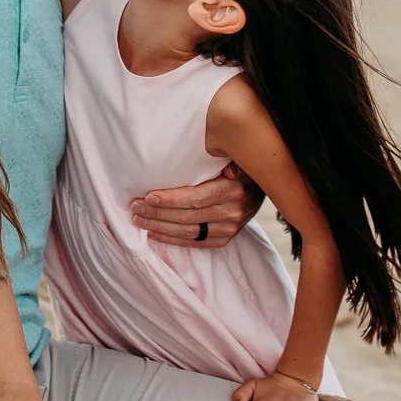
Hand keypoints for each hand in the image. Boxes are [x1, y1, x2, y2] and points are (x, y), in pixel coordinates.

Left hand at [131, 163, 262, 249]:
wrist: (265, 186)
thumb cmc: (243, 165)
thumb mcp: (239, 157)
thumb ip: (229, 160)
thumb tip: (229, 169)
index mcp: (233, 190)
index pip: (196, 198)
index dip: (171, 199)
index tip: (148, 196)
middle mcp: (232, 212)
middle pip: (188, 217)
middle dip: (158, 213)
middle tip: (135, 207)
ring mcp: (229, 229)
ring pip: (188, 232)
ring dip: (160, 227)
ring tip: (138, 219)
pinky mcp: (225, 239)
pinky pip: (195, 243)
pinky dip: (172, 239)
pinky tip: (154, 233)